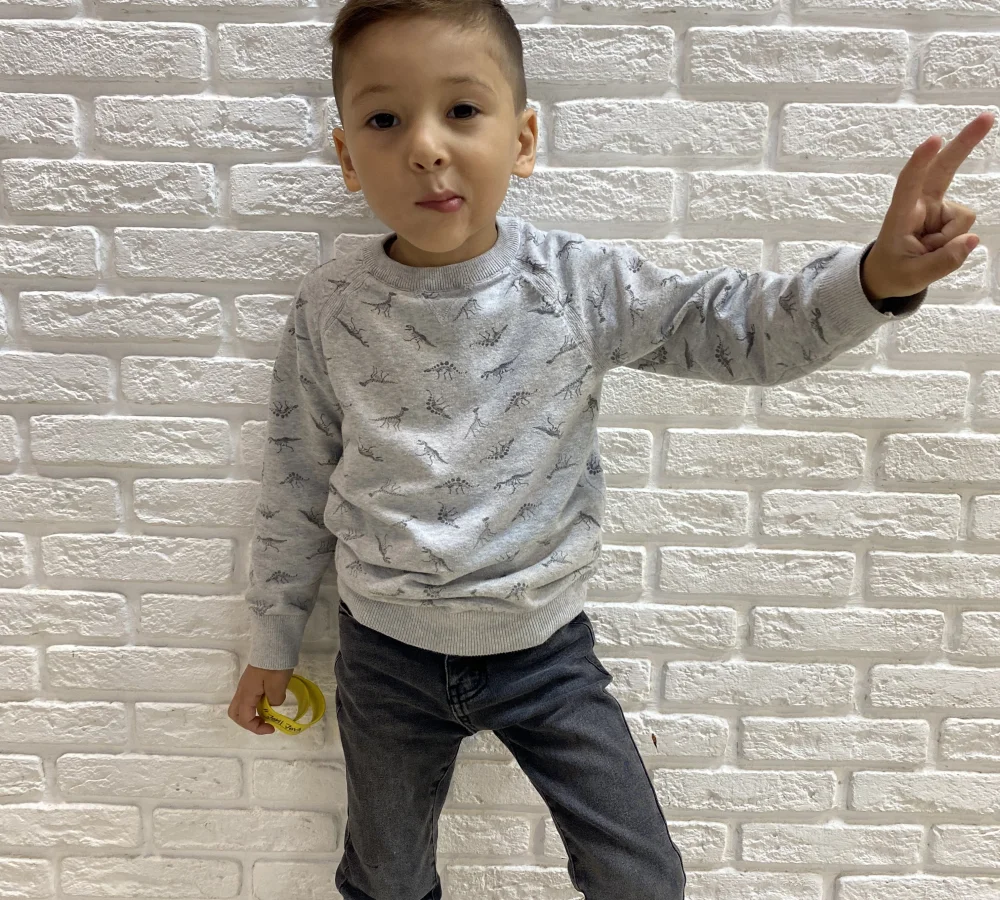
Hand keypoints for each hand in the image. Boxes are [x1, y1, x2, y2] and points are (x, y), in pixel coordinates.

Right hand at [228, 664, 293, 734]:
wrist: (274, 644)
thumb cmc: (275, 665)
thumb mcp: (278, 686)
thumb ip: (275, 701)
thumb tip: (273, 704)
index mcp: (246, 694)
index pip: (244, 718)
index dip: (257, 728)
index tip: (272, 728)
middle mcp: (242, 691)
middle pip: (236, 714)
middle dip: (249, 723)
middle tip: (265, 723)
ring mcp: (246, 685)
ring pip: (242, 706)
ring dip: (253, 714)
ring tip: (269, 714)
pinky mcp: (252, 680)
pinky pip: (249, 698)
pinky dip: (256, 705)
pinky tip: (270, 701)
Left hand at [862, 110, 994, 301]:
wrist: (885, 275)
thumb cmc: (892, 272)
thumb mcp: (913, 278)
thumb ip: (942, 262)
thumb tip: (972, 240)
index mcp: (899, 215)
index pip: (908, 184)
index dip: (921, 162)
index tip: (934, 139)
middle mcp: (917, 204)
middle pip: (942, 169)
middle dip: (964, 144)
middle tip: (987, 117)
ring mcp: (933, 207)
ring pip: (962, 217)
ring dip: (951, 238)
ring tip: (928, 251)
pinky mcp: (945, 213)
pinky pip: (964, 226)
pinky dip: (955, 240)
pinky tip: (937, 246)